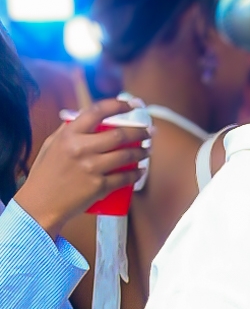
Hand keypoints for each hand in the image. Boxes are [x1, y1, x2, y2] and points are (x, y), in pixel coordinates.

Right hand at [14, 99, 147, 238]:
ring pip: (126, 155)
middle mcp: (81, 148)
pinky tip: (140, 171)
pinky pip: (124, 178)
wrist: (40, 204)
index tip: (133, 104)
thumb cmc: (45, 174)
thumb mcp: (52, 144)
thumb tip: (88, 118)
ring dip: (141, 152)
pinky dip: (136, 174)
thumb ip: (69, 130)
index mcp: (69, 134)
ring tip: (146, 151)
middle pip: (119, 134)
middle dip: (140, 131)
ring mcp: (91, 168)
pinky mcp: (99, 187)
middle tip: (149, 132)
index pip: (98, 111)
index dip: (119, 105)